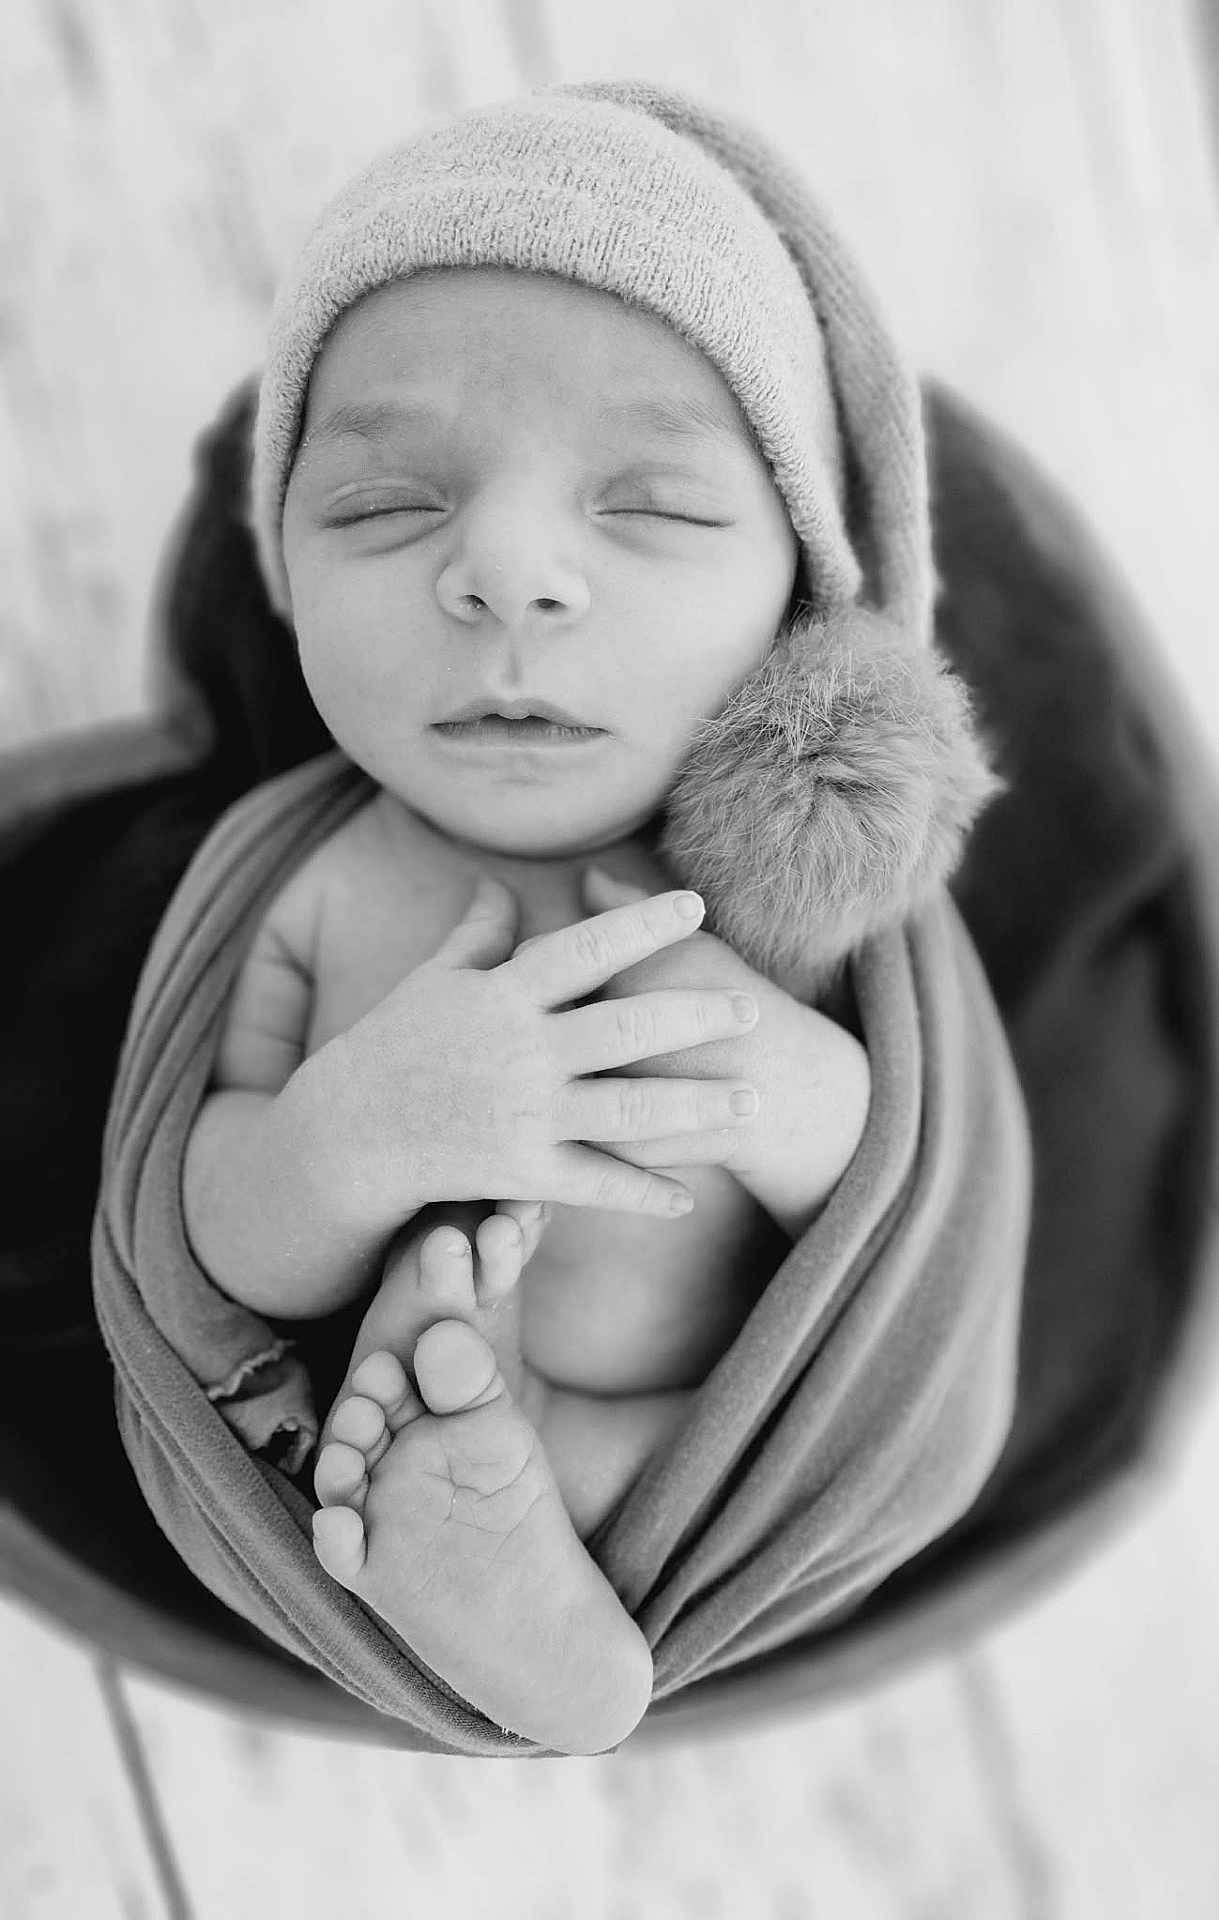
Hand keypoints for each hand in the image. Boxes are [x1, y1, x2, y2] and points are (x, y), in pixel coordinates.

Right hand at [306, 874, 762, 1221]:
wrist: (345, 1134)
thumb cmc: (392, 1046)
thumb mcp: (432, 980)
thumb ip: (478, 934)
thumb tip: (498, 881)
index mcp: (502, 993)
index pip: (585, 948)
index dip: (643, 924)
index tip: (696, 905)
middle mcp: (520, 1050)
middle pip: (627, 1026)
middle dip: (697, 1016)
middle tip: (755, 1008)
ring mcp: (524, 1113)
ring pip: (629, 1108)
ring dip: (698, 1106)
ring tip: (754, 1098)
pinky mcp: (520, 1171)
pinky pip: (595, 1183)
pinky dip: (643, 1191)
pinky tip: (689, 1196)